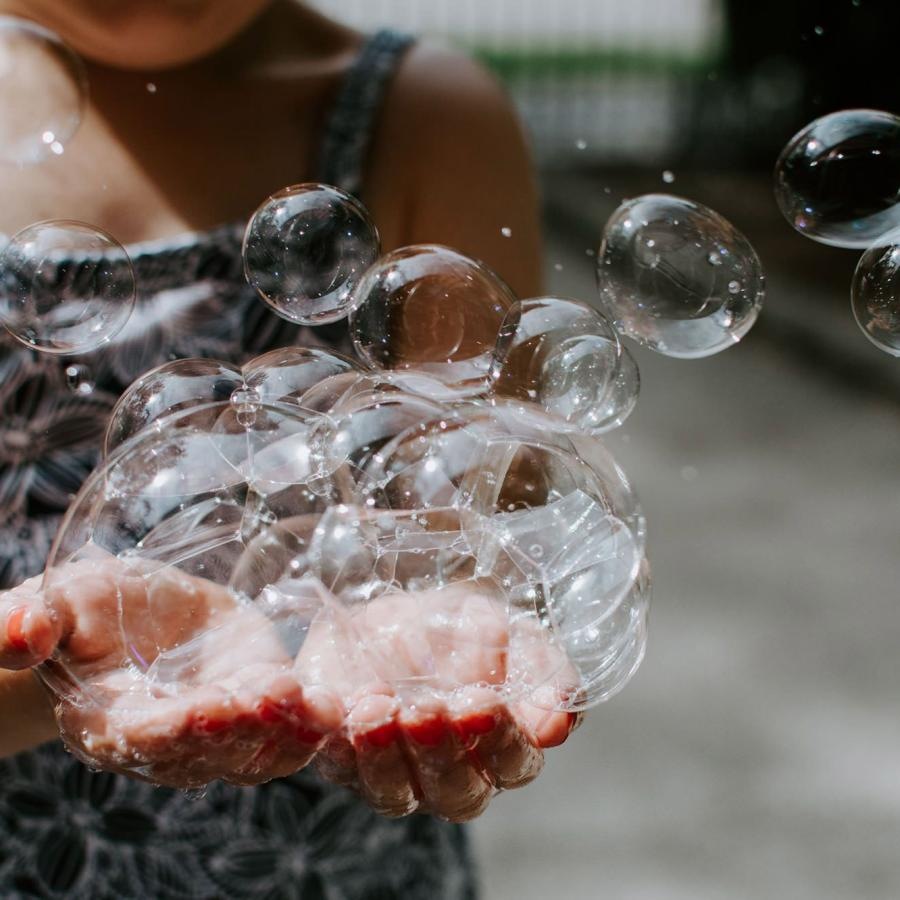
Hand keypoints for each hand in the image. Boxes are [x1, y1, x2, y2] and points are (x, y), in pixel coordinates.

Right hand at [0, 557, 341, 787]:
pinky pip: (290, 730)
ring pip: (258, 752)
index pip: (144, 737)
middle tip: (273, 698)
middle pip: (210, 753)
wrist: (130, 616)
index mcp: (113, 723)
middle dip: (243, 730)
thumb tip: (11, 633)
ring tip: (319, 705)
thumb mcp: (59, 603)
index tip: (206, 706)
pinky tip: (344, 703)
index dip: (175, 728)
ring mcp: (220, 730)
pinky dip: (317, 722)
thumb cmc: (87, 611)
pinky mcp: (259, 705)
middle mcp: (169, 742)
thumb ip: (32, 622)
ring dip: (290, 733)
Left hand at [298, 580, 579, 821]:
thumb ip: (542, 673)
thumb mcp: (510, 633)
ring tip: (376, 708)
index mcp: (501, 747)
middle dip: (441, 751)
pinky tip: (326, 702)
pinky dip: (325, 732)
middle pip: (455, 791)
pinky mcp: (337, 753)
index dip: (502, 740)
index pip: (513, 763)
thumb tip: (558, 723)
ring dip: (383, 752)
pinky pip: (328, 759)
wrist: (393, 606)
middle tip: (427, 710)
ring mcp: (390, 771)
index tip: (483, 701)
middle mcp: (449, 773)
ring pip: (391, 790)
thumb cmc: (463, 628)